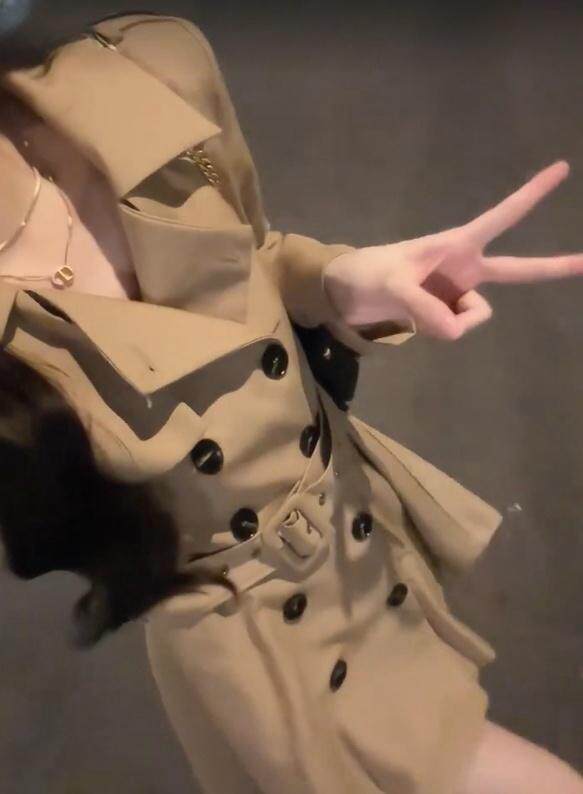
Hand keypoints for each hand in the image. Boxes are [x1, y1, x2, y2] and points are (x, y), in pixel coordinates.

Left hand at [323, 161, 582, 339]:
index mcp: (457, 244)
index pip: (500, 216)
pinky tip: (418, 319)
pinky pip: (457, 328)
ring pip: (476, 316)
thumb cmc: (368, 273)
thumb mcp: (390, 285)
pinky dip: (440, 329)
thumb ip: (422, 306)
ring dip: (449, 321)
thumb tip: (456, 330)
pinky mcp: (448, 313)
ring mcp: (459, 292)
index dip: (531, 194)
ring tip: (416, 309)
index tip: (562, 168)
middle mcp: (466, 267)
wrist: (348, 294)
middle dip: (554, 267)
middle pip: (518, 270)